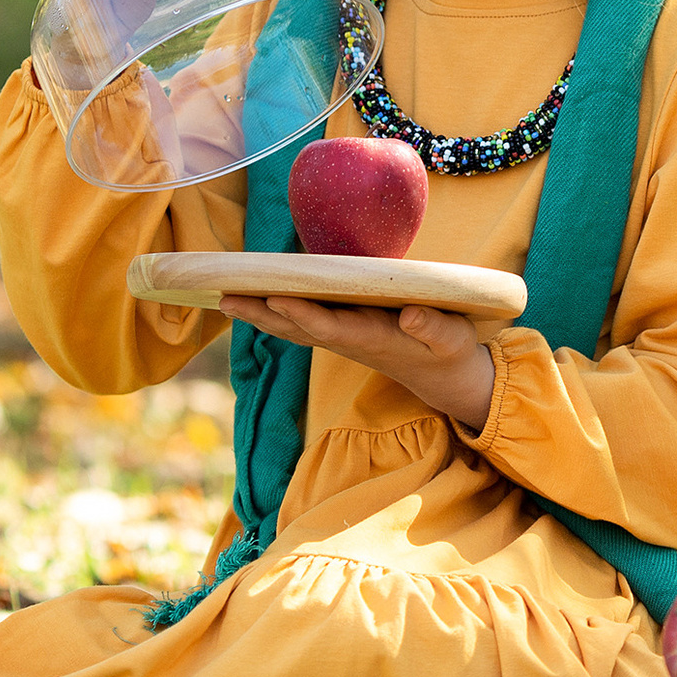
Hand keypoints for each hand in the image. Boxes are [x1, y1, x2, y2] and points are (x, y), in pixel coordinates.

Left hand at [220, 296, 495, 429]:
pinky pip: (302, 325)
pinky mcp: (344, 335)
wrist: (446, 379)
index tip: (273, 298)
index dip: (300, 314)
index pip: (329, 327)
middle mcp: (350, 341)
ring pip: (293, 329)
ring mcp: (344, 340)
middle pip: (297, 329)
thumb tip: (411, 316)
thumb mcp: (452, 339)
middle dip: (261, 314)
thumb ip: (432, 328)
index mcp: (373, 339)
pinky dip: (275, 314)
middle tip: (224, 297)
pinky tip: (255, 303)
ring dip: (259, 315)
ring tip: (225, 297)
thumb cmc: (450, 352)